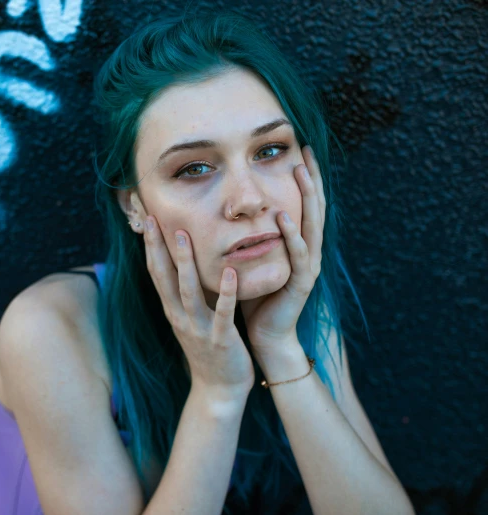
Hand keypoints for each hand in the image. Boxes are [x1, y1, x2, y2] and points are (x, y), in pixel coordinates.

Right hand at [143, 214, 254, 399]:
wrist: (219, 391)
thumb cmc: (209, 350)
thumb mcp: (192, 318)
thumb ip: (187, 294)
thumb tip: (185, 265)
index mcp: (173, 309)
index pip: (156, 272)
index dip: (149, 246)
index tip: (146, 219)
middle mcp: (179, 316)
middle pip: (163, 277)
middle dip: (157, 247)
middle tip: (152, 218)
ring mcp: (198, 328)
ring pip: (188, 291)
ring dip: (184, 263)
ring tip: (183, 235)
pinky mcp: (221, 340)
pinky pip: (222, 313)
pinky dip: (226, 293)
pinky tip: (230, 272)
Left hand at [241, 145, 325, 354]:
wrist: (266, 336)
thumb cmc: (256, 297)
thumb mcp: (254, 259)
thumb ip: (251, 236)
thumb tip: (230, 209)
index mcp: (297, 245)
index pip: (303, 204)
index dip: (304, 178)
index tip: (297, 149)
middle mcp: (307, 252)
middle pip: (314, 208)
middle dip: (311, 179)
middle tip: (305, 151)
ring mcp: (307, 267)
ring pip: (311, 226)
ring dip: (306, 198)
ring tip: (299, 172)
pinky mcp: (300, 283)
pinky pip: (298, 255)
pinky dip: (292, 235)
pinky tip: (283, 217)